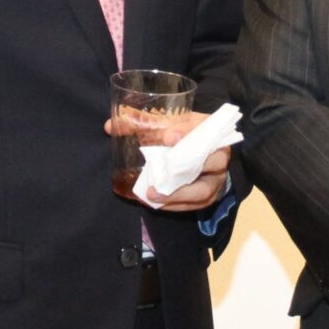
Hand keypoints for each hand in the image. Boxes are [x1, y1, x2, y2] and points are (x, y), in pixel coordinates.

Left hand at [103, 109, 229, 210]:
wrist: (203, 153)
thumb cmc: (182, 135)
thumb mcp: (167, 123)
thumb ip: (141, 124)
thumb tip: (109, 126)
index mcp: (210, 129)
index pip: (203, 128)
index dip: (186, 132)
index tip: (167, 136)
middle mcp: (219, 153)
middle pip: (214, 161)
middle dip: (185, 168)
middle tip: (160, 170)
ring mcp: (216, 177)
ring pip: (203, 189)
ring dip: (176, 195)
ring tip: (152, 195)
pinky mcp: (209, 195)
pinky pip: (194, 204)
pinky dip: (174, 205)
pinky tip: (155, 203)